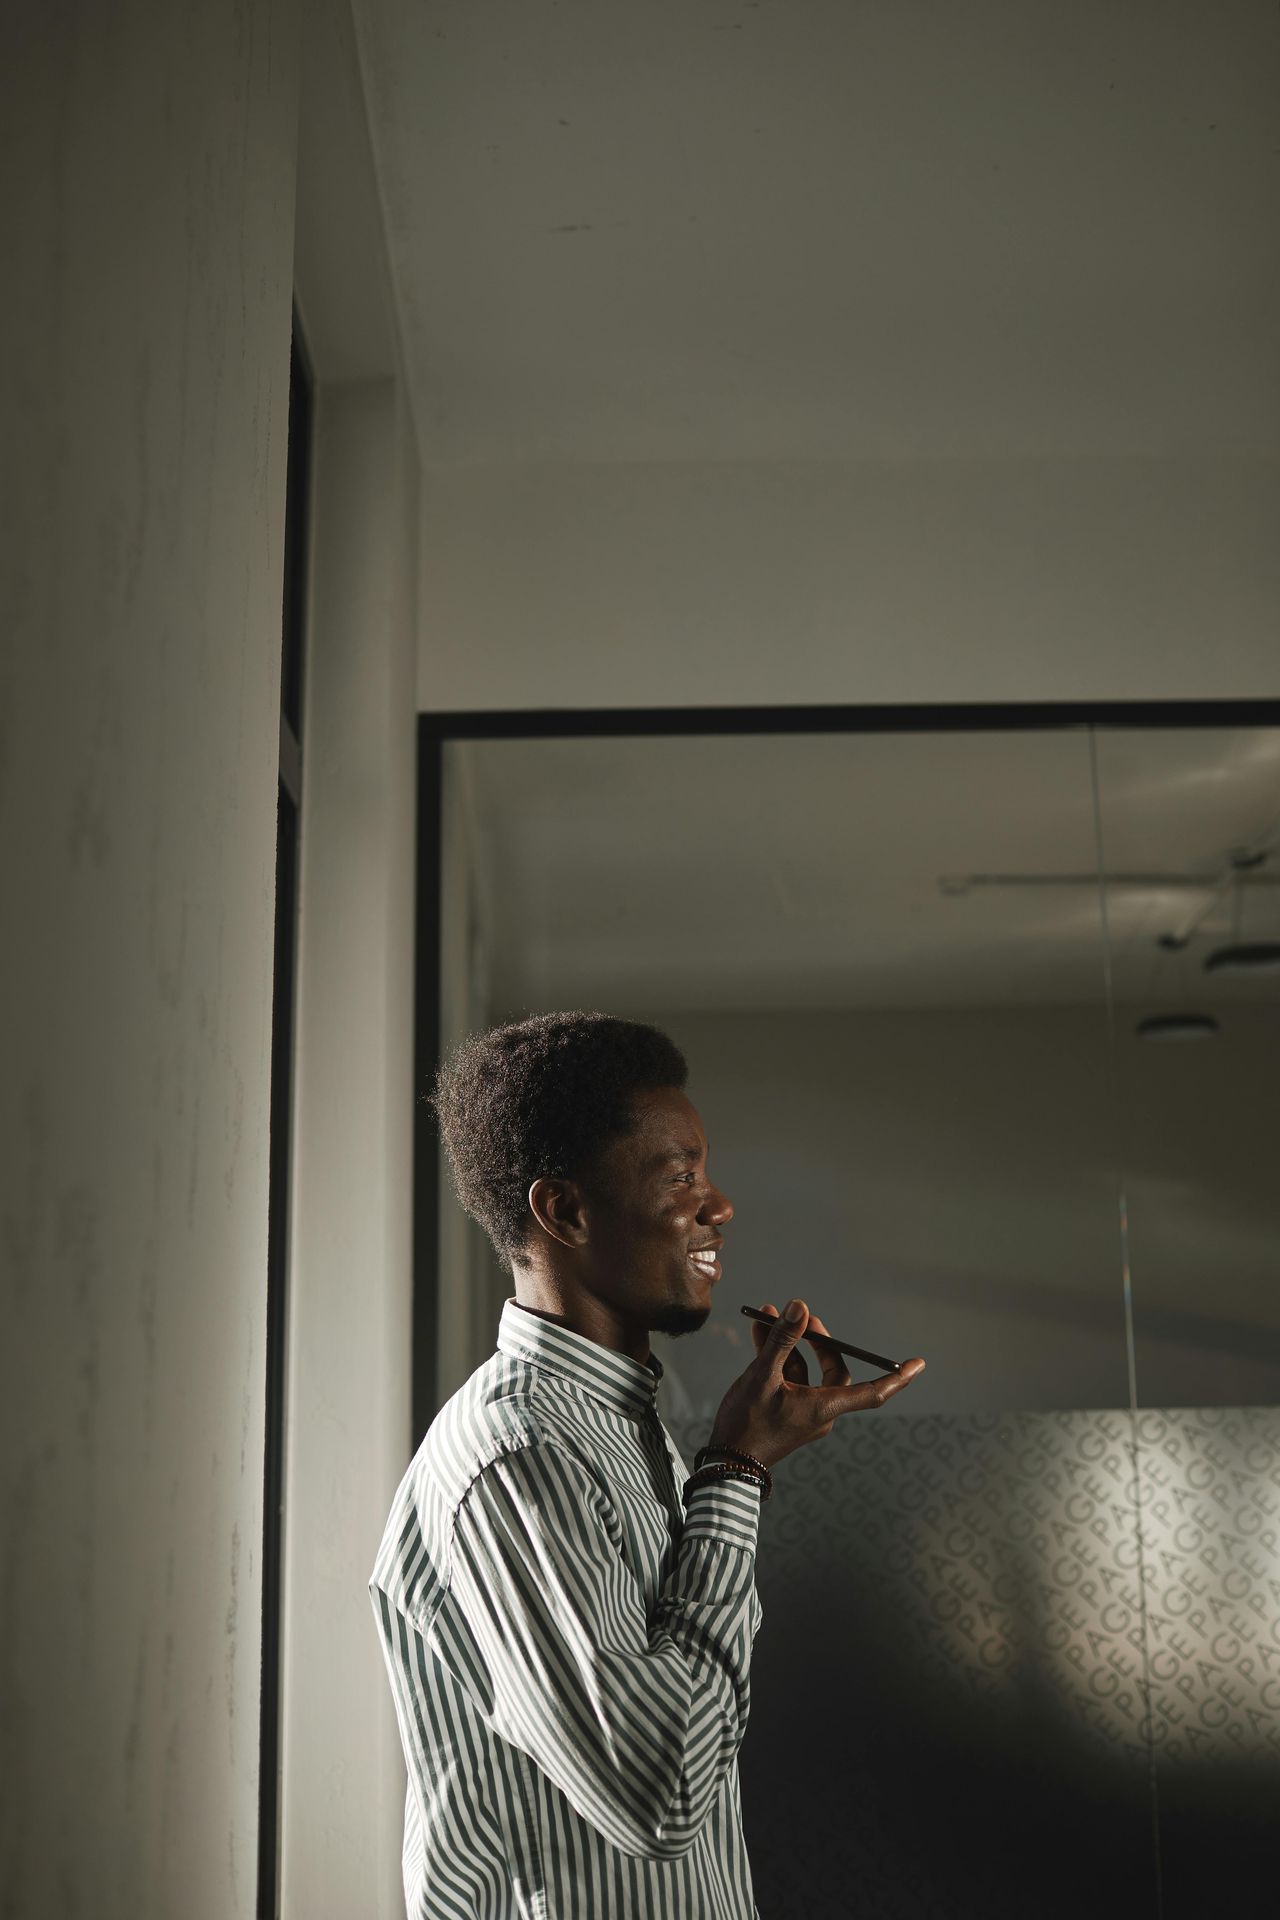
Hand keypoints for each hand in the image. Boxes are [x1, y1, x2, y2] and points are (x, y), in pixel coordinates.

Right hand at [707, 1299, 925, 1471]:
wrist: (725, 1464)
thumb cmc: (747, 1425)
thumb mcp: (763, 1376)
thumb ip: (782, 1339)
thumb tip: (800, 1307)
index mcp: (826, 1408)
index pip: (875, 1392)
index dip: (897, 1377)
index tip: (918, 1364)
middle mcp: (820, 1412)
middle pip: (833, 1370)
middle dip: (821, 1341)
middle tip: (805, 1318)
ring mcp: (802, 1413)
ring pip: (804, 1371)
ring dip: (789, 1344)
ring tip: (768, 1315)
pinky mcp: (785, 1413)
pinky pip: (789, 1380)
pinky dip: (778, 1358)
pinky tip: (761, 1334)